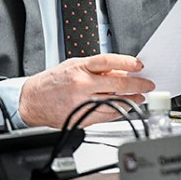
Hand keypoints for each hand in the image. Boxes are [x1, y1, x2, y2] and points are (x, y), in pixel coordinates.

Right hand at [18, 54, 154, 127]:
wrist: (32, 101)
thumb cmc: (53, 81)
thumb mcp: (74, 65)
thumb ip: (97, 68)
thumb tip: (120, 70)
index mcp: (80, 68)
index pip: (108, 61)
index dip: (127, 62)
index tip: (140, 66)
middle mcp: (82, 85)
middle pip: (116, 83)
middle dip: (136, 84)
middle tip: (148, 85)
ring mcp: (82, 102)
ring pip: (114, 102)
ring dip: (131, 100)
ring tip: (140, 97)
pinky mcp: (81, 117)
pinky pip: (106, 116)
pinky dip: (118, 111)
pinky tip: (125, 108)